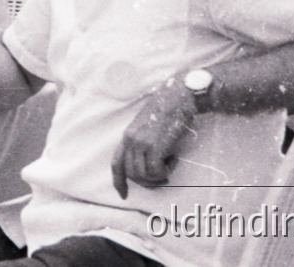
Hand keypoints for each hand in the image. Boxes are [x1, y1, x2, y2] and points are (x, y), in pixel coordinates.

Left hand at [110, 79, 196, 198]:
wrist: (178, 98)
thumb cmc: (169, 113)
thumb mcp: (149, 128)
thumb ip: (144, 144)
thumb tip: (148, 167)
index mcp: (127, 136)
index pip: (116, 163)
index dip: (118, 181)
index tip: (123, 194)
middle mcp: (130, 140)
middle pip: (132, 174)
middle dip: (148, 181)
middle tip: (163, 175)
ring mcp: (140, 143)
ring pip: (143, 176)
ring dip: (158, 176)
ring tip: (169, 164)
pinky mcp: (153, 146)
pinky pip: (155, 172)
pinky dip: (165, 172)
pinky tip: (173, 160)